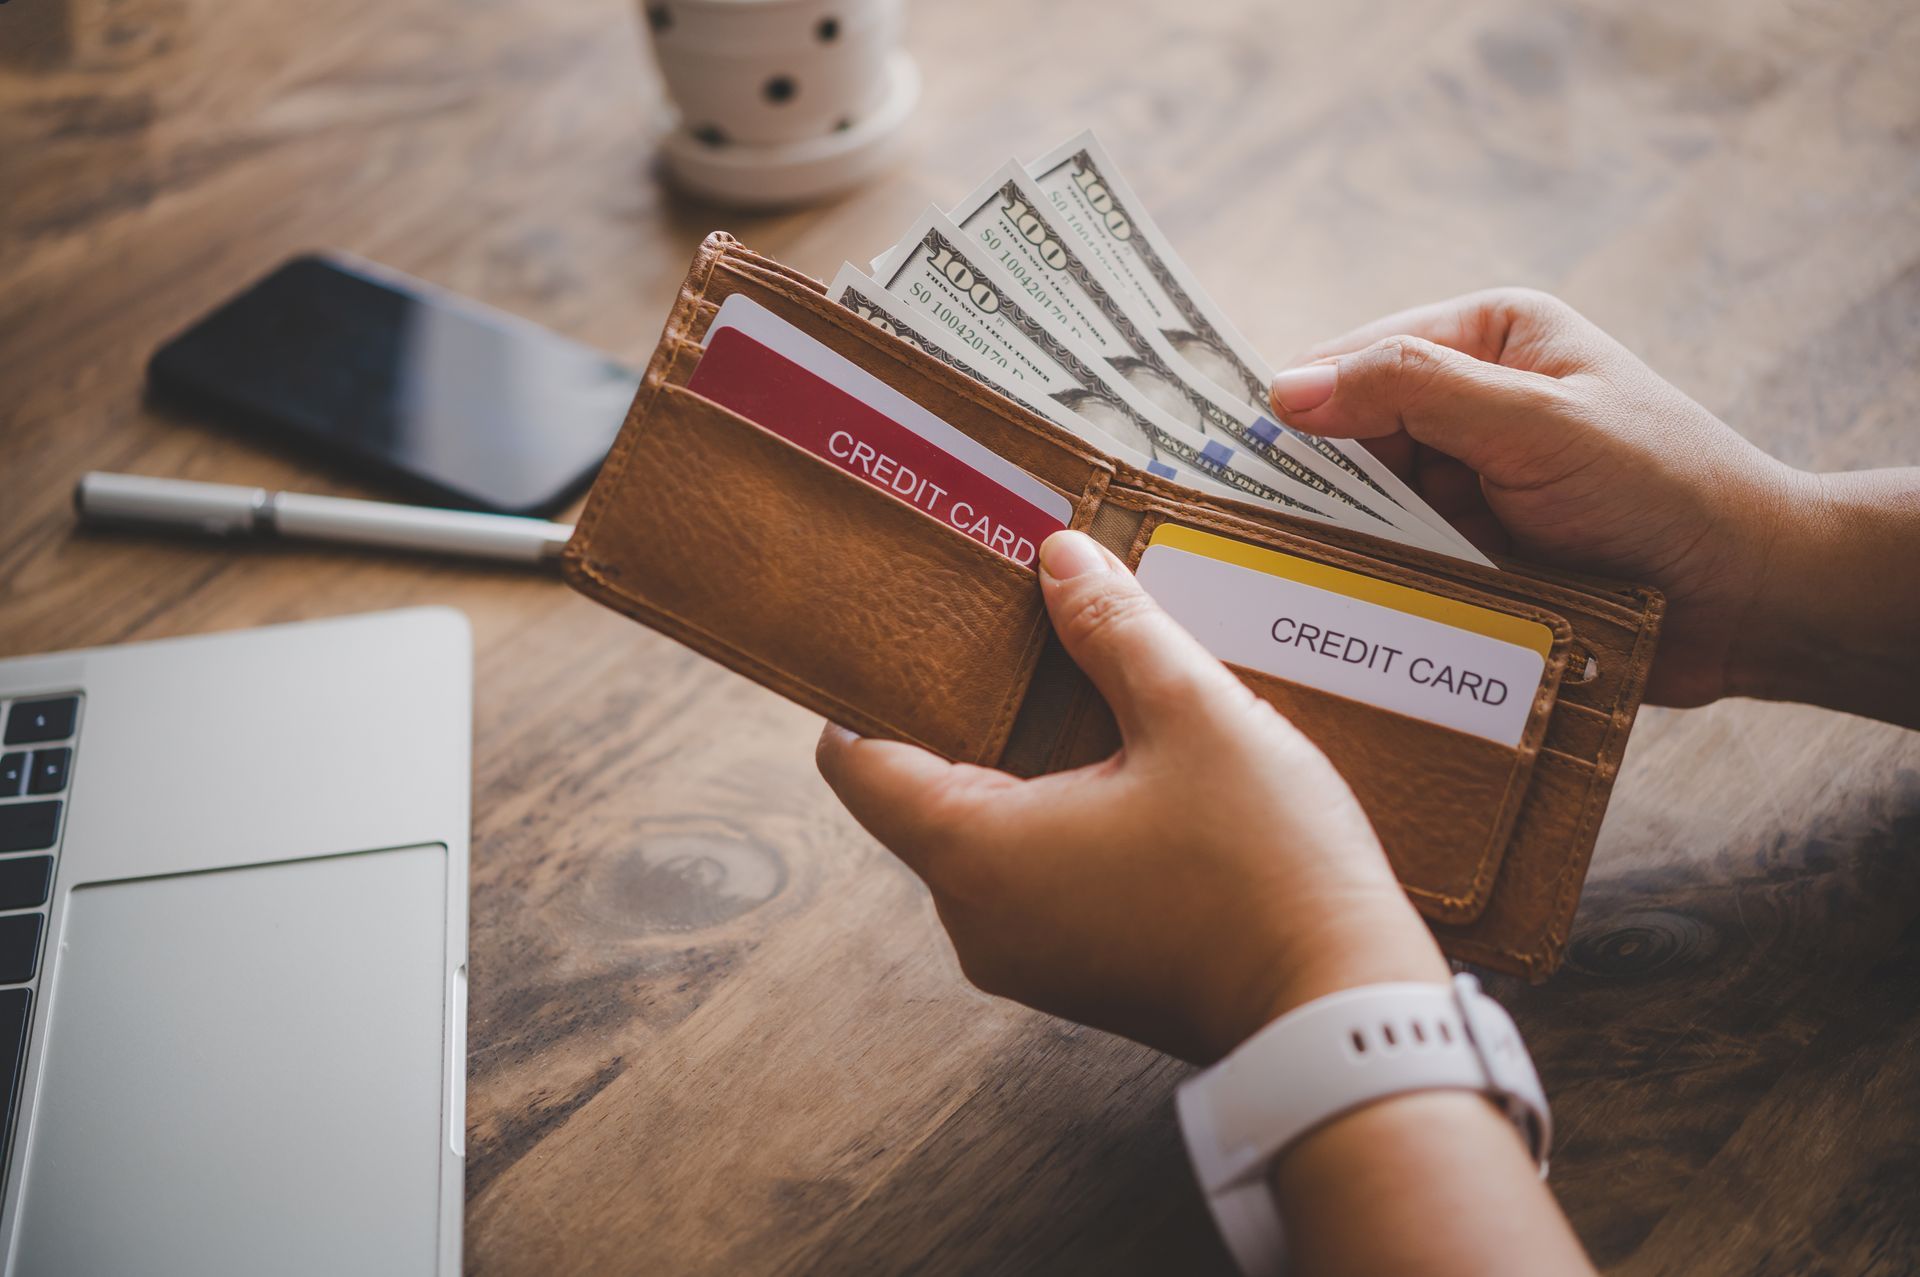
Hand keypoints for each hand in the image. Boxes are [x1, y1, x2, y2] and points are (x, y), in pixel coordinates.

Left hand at [817, 530, 1447, 1063]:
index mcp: (975, 854)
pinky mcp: (1074, 973)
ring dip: (1023, 765)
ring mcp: (1023, 957)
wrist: (1342, 1015)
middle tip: (1022, 634)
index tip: (904, 629)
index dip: (869, 686)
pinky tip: (1127, 771)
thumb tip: (1058, 557)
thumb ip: (1113, 626)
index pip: (856, 763)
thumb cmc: (1267, 871)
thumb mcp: (1195, 715)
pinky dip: (1057, 820)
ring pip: (981, 834)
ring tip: (1090, 693)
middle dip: (967, 713)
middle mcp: (976, 919)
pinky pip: (1029, 877)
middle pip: (921, 792)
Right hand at [1267, 289, 1807, 707]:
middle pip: (1349, 436)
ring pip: (1365, 504)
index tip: (1225, 458)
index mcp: (1488, 335)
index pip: (1355, 357)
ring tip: (1310, 579)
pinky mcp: (1472, 545)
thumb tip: (1284, 389)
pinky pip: (1396, 557)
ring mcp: (1469, 476)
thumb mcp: (1535, 424)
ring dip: (1351, 541)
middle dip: (1321, 485)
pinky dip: (1378, 580)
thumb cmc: (1662, 489)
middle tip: (1258, 533)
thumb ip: (1413, 392)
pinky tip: (1357, 607)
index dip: (1295, 407)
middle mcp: (1470, 398)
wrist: (1750, 600)